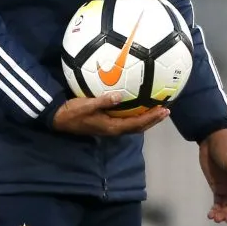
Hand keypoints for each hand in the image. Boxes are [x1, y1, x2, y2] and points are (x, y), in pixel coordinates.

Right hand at [52, 92, 169, 135]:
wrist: (60, 119)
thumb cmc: (73, 112)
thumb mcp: (87, 105)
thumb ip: (103, 101)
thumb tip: (120, 96)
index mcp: (112, 127)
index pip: (136, 124)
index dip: (150, 118)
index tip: (162, 110)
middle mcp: (114, 129)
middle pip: (139, 127)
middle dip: (153, 120)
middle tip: (166, 110)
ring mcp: (110, 127)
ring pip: (134, 125)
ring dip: (147, 119)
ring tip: (157, 110)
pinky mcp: (107, 123)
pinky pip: (127, 120)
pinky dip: (137, 115)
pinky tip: (139, 106)